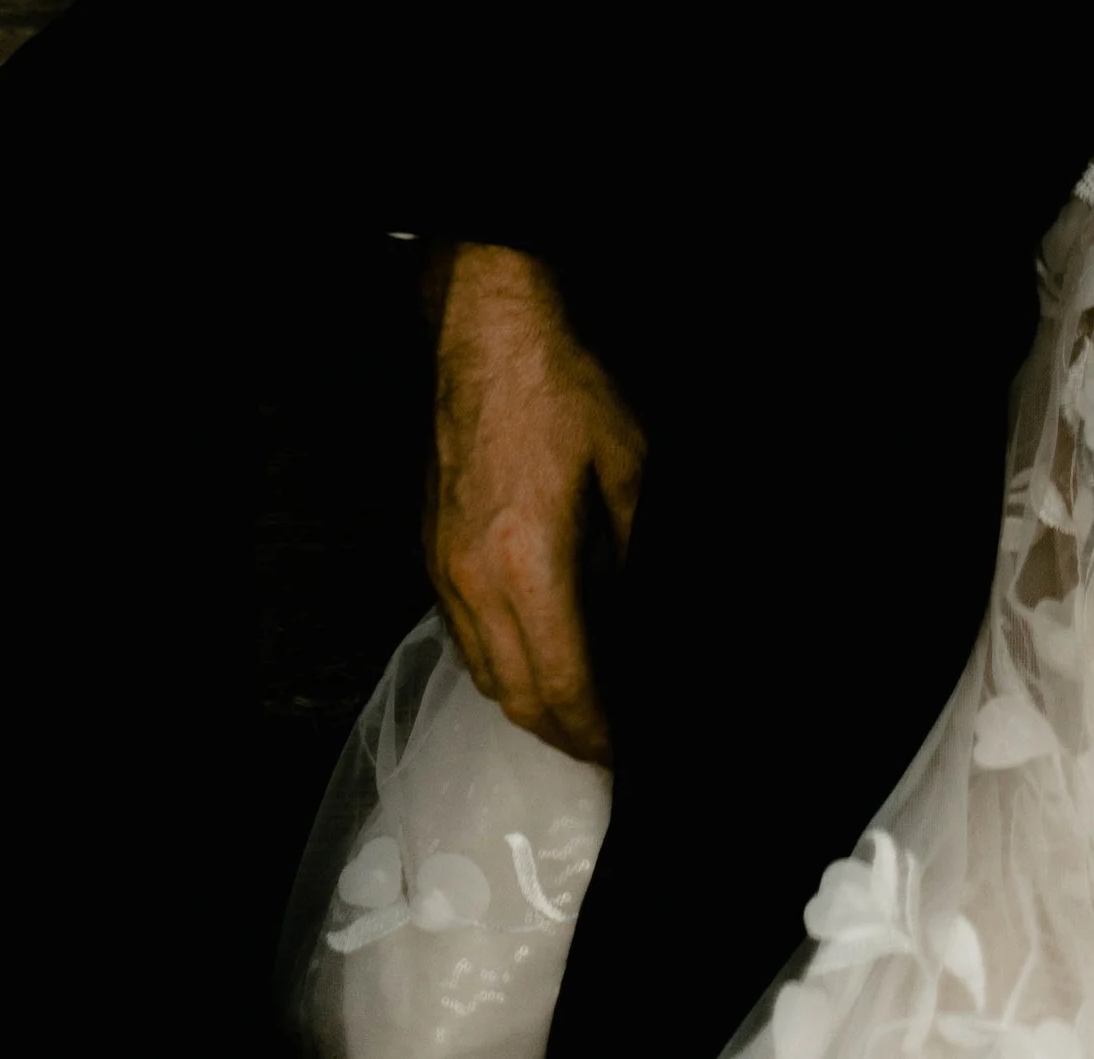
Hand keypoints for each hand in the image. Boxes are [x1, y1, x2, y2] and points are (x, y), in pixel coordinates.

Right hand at [422, 243, 644, 763]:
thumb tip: (659, 614)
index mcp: (531, 565)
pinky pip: (465, 640)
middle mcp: (478, 582)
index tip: (626, 752)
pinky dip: (502, 667)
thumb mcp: (630, 469)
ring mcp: (447, 571)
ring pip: (486, 676)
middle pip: (520, 697)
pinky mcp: (434, 555)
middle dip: (567, 734)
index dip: (599, 732)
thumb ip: (643, 551)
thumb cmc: (561, 394)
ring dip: (532, 706)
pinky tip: (537, 657)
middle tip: (608, 745)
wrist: (490, 342)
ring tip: (580, 713)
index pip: (566, 686)